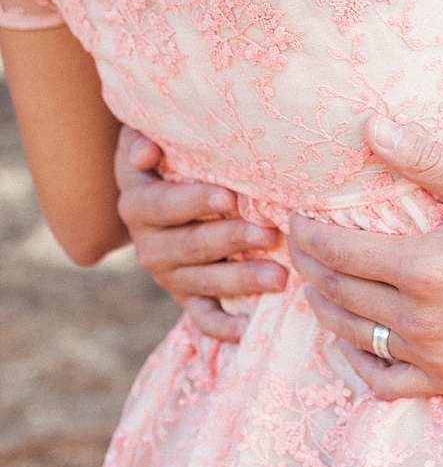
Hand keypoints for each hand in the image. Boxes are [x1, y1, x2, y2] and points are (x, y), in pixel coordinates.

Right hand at [115, 125, 287, 341]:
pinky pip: (203, 317)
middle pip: (190, 246)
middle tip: (269, 234)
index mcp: (138, 204)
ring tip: (280, 276)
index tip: (228, 197)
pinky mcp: (185, 295)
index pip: (163, 205)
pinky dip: (224, 327)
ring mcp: (168, 274)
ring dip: (241, 279)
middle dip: (231, 240)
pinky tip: (250, 328)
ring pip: (202, 282)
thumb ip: (141, 140)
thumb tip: (146, 151)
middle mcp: (149, 245)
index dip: (194, 202)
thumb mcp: (145, 138)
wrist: (157, 190)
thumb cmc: (166, 154)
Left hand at [287, 115, 442, 398]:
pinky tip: (350, 339)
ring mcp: (432, 356)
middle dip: (309, 265)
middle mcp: (420, 319)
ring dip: (324, 307)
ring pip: (352, 335)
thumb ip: (424, 157)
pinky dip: (357, 361)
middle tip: (300, 243)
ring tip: (318, 281)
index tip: (295, 217)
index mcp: (423, 268)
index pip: (339, 251)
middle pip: (337, 293)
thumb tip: (370, 126)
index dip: (308, 234)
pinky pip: (382, 381)